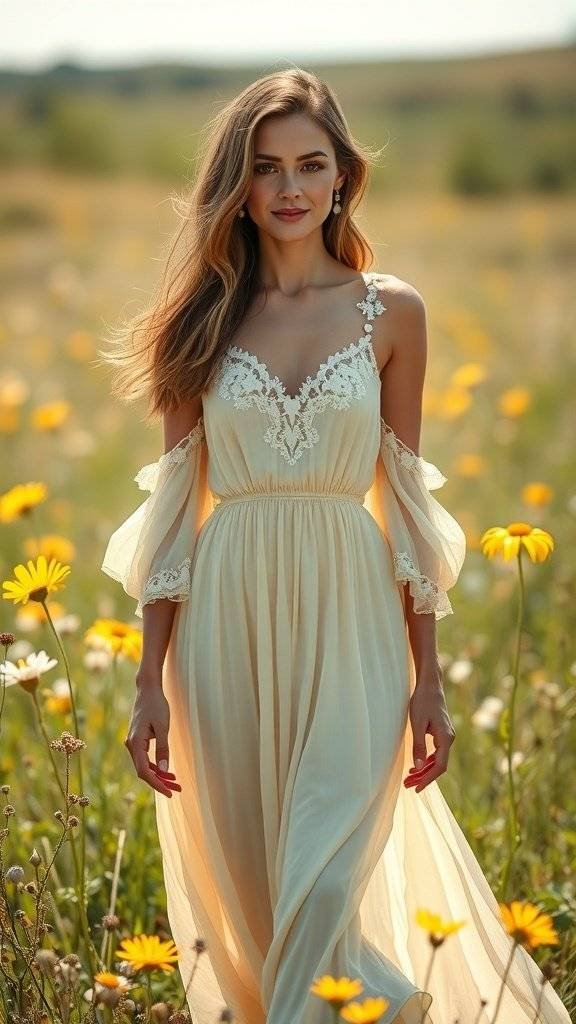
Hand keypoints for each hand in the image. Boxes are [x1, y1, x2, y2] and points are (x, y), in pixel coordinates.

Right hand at [124, 683, 181, 797]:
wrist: (148, 690)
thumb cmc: (156, 705)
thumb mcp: (162, 727)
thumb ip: (163, 749)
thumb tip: (163, 771)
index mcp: (135, 743)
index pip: (144, 771)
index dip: (156, 784)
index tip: (169, 793)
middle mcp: (131, 745)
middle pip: (144, 771)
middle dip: (160, 782)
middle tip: (177, 790)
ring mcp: (134, 743)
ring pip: (145, 766)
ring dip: (159, 775)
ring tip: (176, 783)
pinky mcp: (138, 741)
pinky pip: (146, 759)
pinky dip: (156, 766)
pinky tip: (167, 771)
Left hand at [403, 672, 454, 793]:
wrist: (430, 685)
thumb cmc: (422, 701)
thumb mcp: (417, 724)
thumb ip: (419, 745)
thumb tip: (418, 766)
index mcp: (446, 738)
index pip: (440, 766)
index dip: (428, 778)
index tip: (417, 788)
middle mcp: (449, 739)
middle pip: (439, 765)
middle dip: (423, 777)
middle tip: (408, 786)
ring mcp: (447, 736)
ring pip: (437, 760)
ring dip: (424, 770)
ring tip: (409, 779)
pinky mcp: (442, 734)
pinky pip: (436, 753)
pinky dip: (426, 761)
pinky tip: (415, 766)